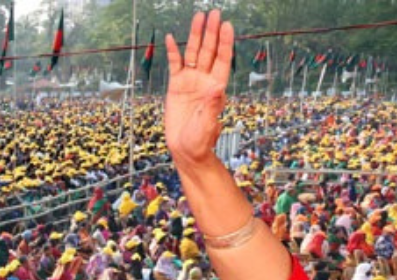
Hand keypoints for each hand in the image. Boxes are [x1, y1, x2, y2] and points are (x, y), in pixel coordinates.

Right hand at [163, 10, 234, 166]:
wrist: (186, 149)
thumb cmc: (201, 141)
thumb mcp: (207, 124)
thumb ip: (212, 106)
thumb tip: (218, 88)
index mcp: (216, 88)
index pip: (222, 60)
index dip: (224, 43)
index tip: (226, 25)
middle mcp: (204, 81)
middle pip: (209, 51)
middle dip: (211, 32)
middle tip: (214, 13)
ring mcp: (190, 81)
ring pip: (194, 53)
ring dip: (196, 35)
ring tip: (198, 16)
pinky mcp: (176, 86)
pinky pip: (175, 64)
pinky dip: (173, 51)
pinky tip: (170, 38)